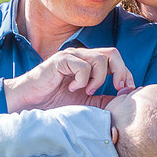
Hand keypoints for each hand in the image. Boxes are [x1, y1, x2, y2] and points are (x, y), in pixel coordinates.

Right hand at [3, 47, 134, 111]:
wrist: (29, 102)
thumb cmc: (54, 102)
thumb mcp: (86, 103)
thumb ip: (104, 99)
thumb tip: (126, 99)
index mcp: (89, 63)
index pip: (115, 59)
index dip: (126, 73)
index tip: (127, 90)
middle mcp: (81, 56)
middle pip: (112, 53)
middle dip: (120, 71)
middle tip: (116, 88)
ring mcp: (71, 56)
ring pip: (100, 59)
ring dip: (98, 79)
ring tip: (86, 90)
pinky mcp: (60, 60)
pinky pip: (82, 66)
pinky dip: (82, 80)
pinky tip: (71, 88)